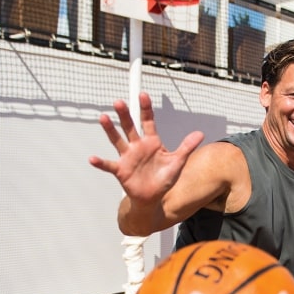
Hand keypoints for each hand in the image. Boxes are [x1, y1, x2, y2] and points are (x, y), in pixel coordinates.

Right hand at [88, 93, 203, 204]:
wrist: (153, 198)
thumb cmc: (163, 179)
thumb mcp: (177, 162)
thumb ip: (186, 147)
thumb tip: (199, 134)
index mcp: (151, 142)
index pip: (148, 121)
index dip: (146, 108)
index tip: (143, 95)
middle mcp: (137, 146)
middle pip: (130, 127)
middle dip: (125, 115)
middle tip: (118, 102)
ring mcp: (127, 157)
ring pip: (117, 140)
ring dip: (110, 130)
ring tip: (103, 118)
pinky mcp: (120, 170)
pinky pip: (109, 165)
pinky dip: (100, 162)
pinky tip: (93, 158)